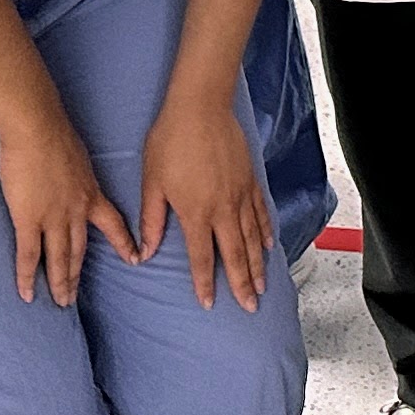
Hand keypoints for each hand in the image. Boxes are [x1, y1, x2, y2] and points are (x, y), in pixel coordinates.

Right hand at [0, 115, 133, 306]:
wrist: (37, 129)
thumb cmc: (56, 136)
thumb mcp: (80, 159)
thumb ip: (78, 176)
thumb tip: (73, 178)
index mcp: (92, 195)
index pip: (114, 224)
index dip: (124, 243)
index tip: (137, 259)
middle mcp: (77, 211)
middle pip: (79, 250)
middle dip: (76, 275)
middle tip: (74, 298)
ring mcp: (53, 218)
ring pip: (58, 259)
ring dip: (59, 283)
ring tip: (60, 303)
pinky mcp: (28, 220)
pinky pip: (29, 256)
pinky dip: (27, 277)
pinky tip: (27, 294)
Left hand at [137, 93, 269, 310]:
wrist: (201, 108)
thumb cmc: (170, 142)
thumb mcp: (152, 182)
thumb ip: (152, 220)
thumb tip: (146, 252)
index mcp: (196, 213)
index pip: (203, 257)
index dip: (205, 283)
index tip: (210, 303)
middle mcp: (223, 209)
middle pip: (236, 254)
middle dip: (243, 283)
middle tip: (250, 306)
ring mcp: (240, 195)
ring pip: (253, 237)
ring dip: (258, 264)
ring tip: (262, 285)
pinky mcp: (250, 180)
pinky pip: (260, 212)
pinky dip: (265, 231)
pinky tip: (269, 245)